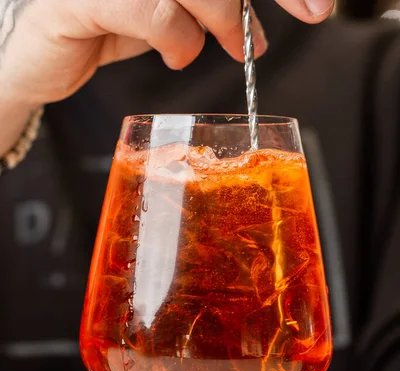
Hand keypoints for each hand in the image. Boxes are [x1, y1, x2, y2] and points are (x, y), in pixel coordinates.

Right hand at [0, 0, 333, 106]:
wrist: (44, 61)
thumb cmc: (103, 30)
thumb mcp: (166, 15)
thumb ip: (204, 10)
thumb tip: (251, 27)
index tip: (314, 5)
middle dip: (249, 1)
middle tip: (270, 36)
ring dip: (218, 22)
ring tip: (212, 48)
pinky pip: (151, 8)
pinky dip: (175, 37)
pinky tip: (174, 53)